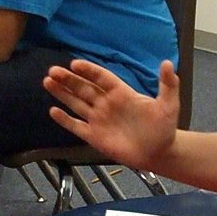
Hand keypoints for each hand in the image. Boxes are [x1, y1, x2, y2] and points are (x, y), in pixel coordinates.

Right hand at [44, 58, 179, 168]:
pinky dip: (65, 120)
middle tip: (53, 71)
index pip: (101, 78)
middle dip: (68, 79)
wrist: (159, 152)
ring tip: (47, 81)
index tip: (75, 63)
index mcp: (121, 93)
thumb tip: (168, 63)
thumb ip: (168, 84)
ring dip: (62, 93)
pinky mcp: (94, 136)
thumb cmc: (164, 127)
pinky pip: (77, 126)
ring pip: (77, 103)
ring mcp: (99, 119)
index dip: (88, 71)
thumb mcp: (169, 104)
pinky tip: (54, 111)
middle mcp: (106, 103)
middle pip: (84, 88)